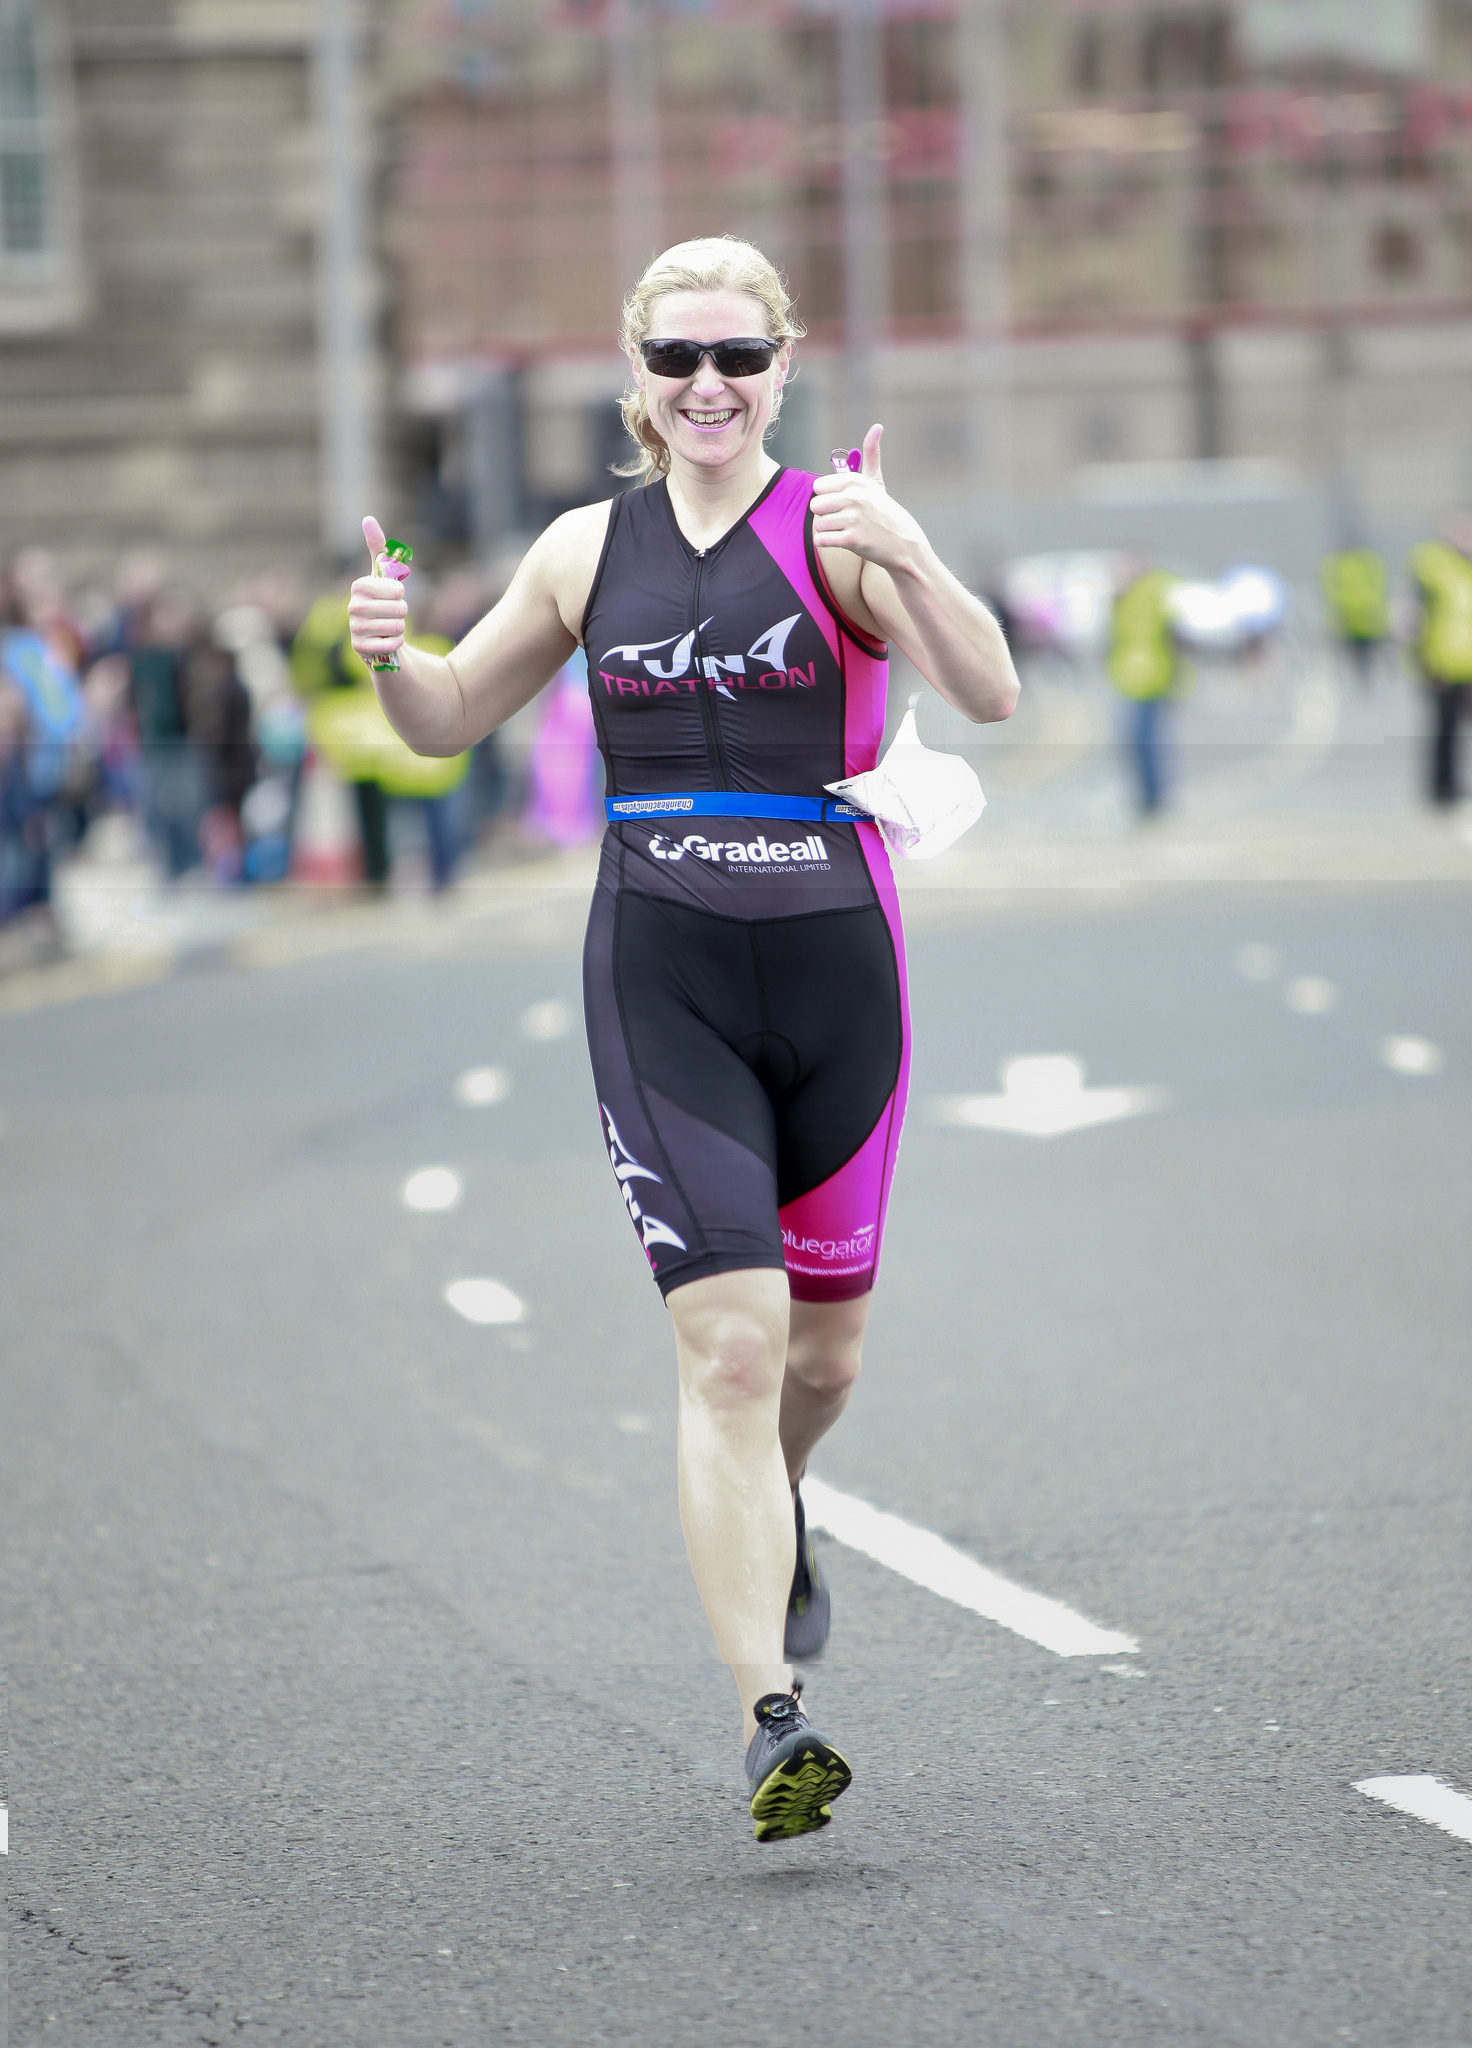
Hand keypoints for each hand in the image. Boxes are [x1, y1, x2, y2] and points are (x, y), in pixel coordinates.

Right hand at [348, 513, 406, 665]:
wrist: (382, 637)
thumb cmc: (383, 602)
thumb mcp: (384, 575)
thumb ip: (379, 548)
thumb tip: (367, 519)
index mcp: (358, 586)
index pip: (395, 589)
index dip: (400, 594)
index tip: (393, 596)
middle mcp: (352, 607)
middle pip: (398, 608)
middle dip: (402, 612)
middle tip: (393, 614)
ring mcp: (354, 629)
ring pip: (397, 627)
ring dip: (400, 628)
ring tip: (390, 627)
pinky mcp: (360, 649)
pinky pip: (391, 644)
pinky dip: (396, 643)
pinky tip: (388, 641)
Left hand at [809, 425, 925, 570]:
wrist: (902, 543)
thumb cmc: (883, 511)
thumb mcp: (875, 482)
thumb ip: (871, 455)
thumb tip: (877, 427)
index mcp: (855, 481)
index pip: (818, 487)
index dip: (828, 497)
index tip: (844, 503)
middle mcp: (854, 497)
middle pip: (815, 505)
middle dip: (826, 515)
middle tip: (845, 519)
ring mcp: (853, 518)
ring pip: (818, 524)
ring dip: (828, 530)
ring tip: (846, 530)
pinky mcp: (852, 539)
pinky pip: (821, 540)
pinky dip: (828, 543)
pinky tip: (843, 541)